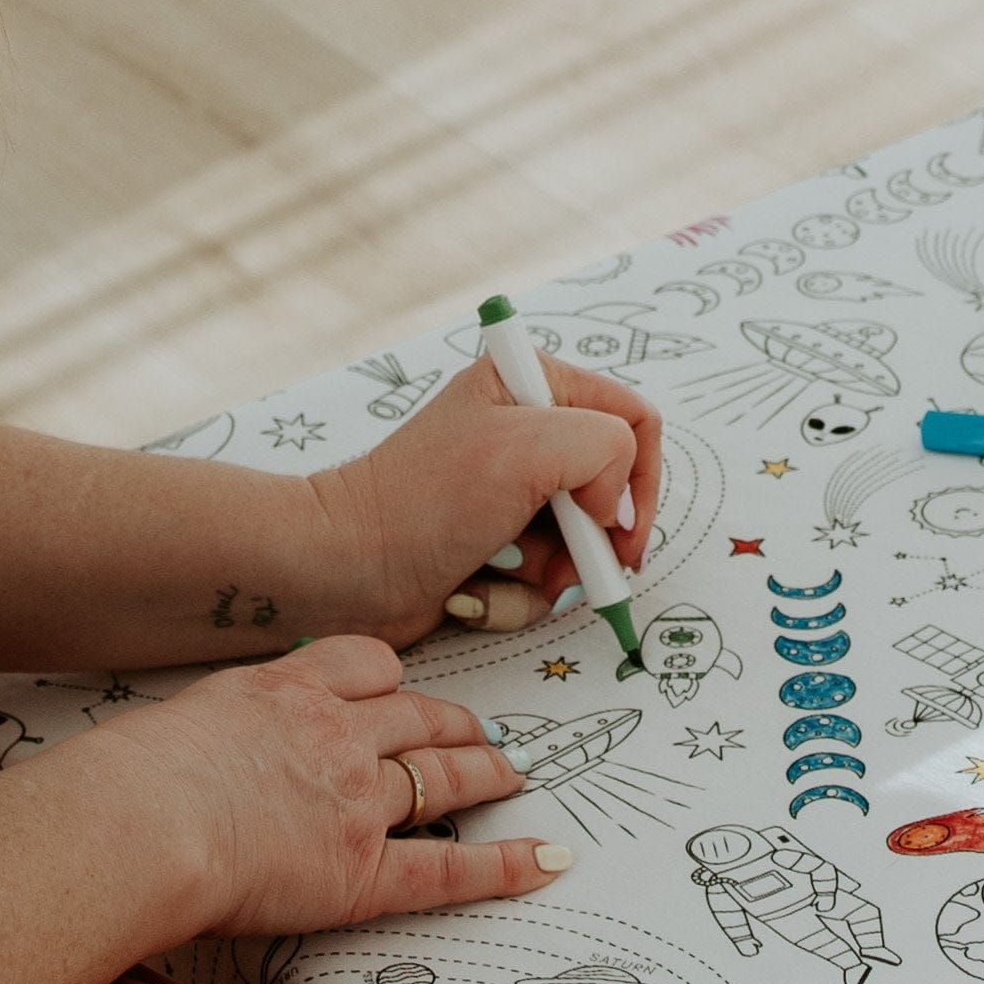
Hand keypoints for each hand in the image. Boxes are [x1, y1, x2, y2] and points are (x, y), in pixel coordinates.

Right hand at [149, 639, 566, 936]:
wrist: (146, 818)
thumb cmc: (137, 776)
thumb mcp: (184, 720)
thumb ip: (222, 728)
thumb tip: (208, 749)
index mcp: (291, 689)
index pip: (370, 667)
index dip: (396, 681)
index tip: (408, 689)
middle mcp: (339, 735)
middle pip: (420, 718)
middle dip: (457, 724)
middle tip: (481, 732)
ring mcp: (359, 799)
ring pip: (443, 775)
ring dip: (486, 774)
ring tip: (512, 777)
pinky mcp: (364, 870)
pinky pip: (448, 867)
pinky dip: (503, 865)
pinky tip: (544, 860)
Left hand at [320, 349, 663, 643]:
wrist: (344, 567)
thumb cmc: (423, 501)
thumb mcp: (528, 448)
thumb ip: (605, 447)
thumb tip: (613, 503)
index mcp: (532, 385)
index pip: (632, 420)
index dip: (639, 477)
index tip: (618, 528)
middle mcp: (525, 435)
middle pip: (611, 492)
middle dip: (590, 541)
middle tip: (566, 565)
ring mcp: (510, 496)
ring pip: (579, 548)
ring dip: (549, 575)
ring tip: (499, 571)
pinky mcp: (493, 549)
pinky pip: (540, 582)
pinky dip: (513, 597)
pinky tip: (469, 589)